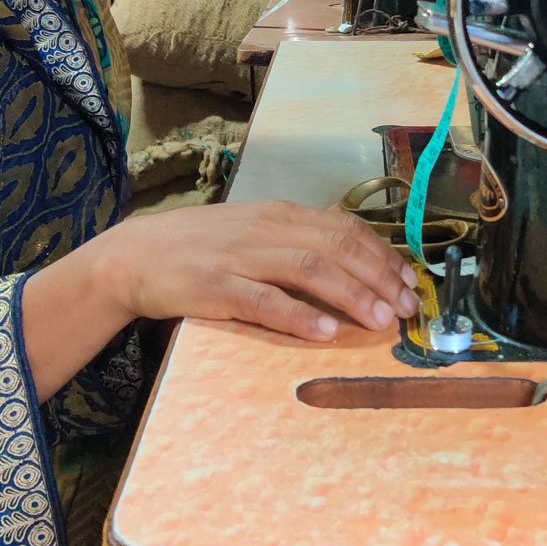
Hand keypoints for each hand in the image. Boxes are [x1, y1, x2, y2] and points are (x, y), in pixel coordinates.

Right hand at [111, 200, 419, 341]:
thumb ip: (298, 239)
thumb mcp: (255, 230)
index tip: (409, 281)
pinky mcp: (218, 287)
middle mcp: (267, 229)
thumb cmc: (202, 246)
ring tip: (381, 320)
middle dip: (379, 277)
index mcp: (281, 214)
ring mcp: (242, 256)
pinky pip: (265, 300)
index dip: (383, 255)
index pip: (345, 228)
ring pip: (310, 270)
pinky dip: (299, 315)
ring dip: (352, 295)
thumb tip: (352, 258)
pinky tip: (326, 331)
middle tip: (407, 308)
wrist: (137, 254)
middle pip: (337, 247)